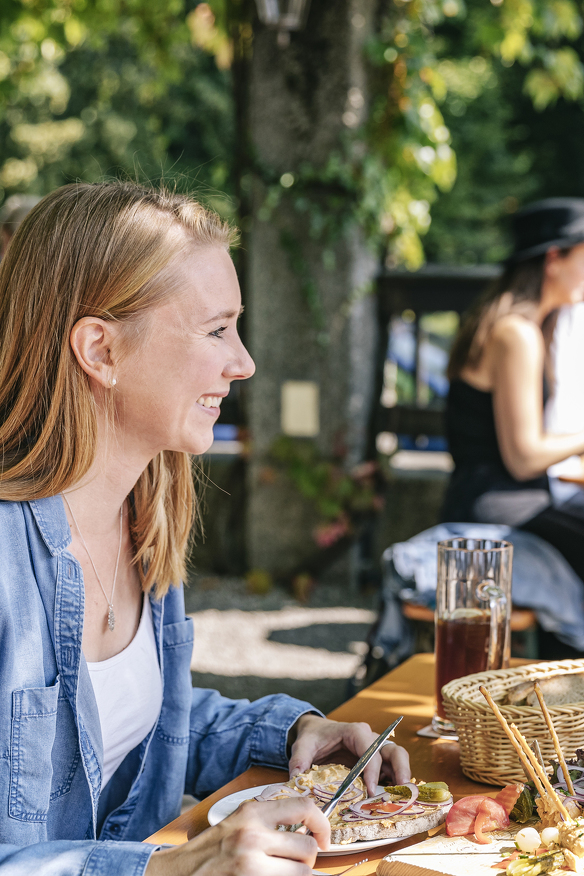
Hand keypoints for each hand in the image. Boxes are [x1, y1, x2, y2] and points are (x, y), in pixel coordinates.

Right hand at [145, 797, 329, 875]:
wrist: (177, 874)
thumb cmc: (210, 851)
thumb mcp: (238, 822)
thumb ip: (269, 820)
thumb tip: (307, 829)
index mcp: (252, 812)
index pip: (305, 807)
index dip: (322, 825)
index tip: (323, 839)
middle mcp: (253, 835)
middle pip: (307, 848)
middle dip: (306, 860)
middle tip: (296, 863)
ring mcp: (251, 864)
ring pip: (302, 873)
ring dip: (298, 875)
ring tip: (282, 872)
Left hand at [288, 714, 410, 796]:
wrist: (315, 733)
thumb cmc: (313, 737)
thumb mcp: (303, 745)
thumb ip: (299, 759)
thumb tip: (296, 777)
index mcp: (354, 732)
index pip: (370, 749)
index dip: (372, 769)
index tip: (370, 789)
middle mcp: (369, 739)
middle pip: (392, 750)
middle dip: (400, 769)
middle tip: (402, 790)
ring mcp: (374, 750)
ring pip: (396, 758)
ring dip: (402, 776)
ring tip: (404, 796)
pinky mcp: (375, 762)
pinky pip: (390, 770)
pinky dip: (395, 782)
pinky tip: (395, 797)